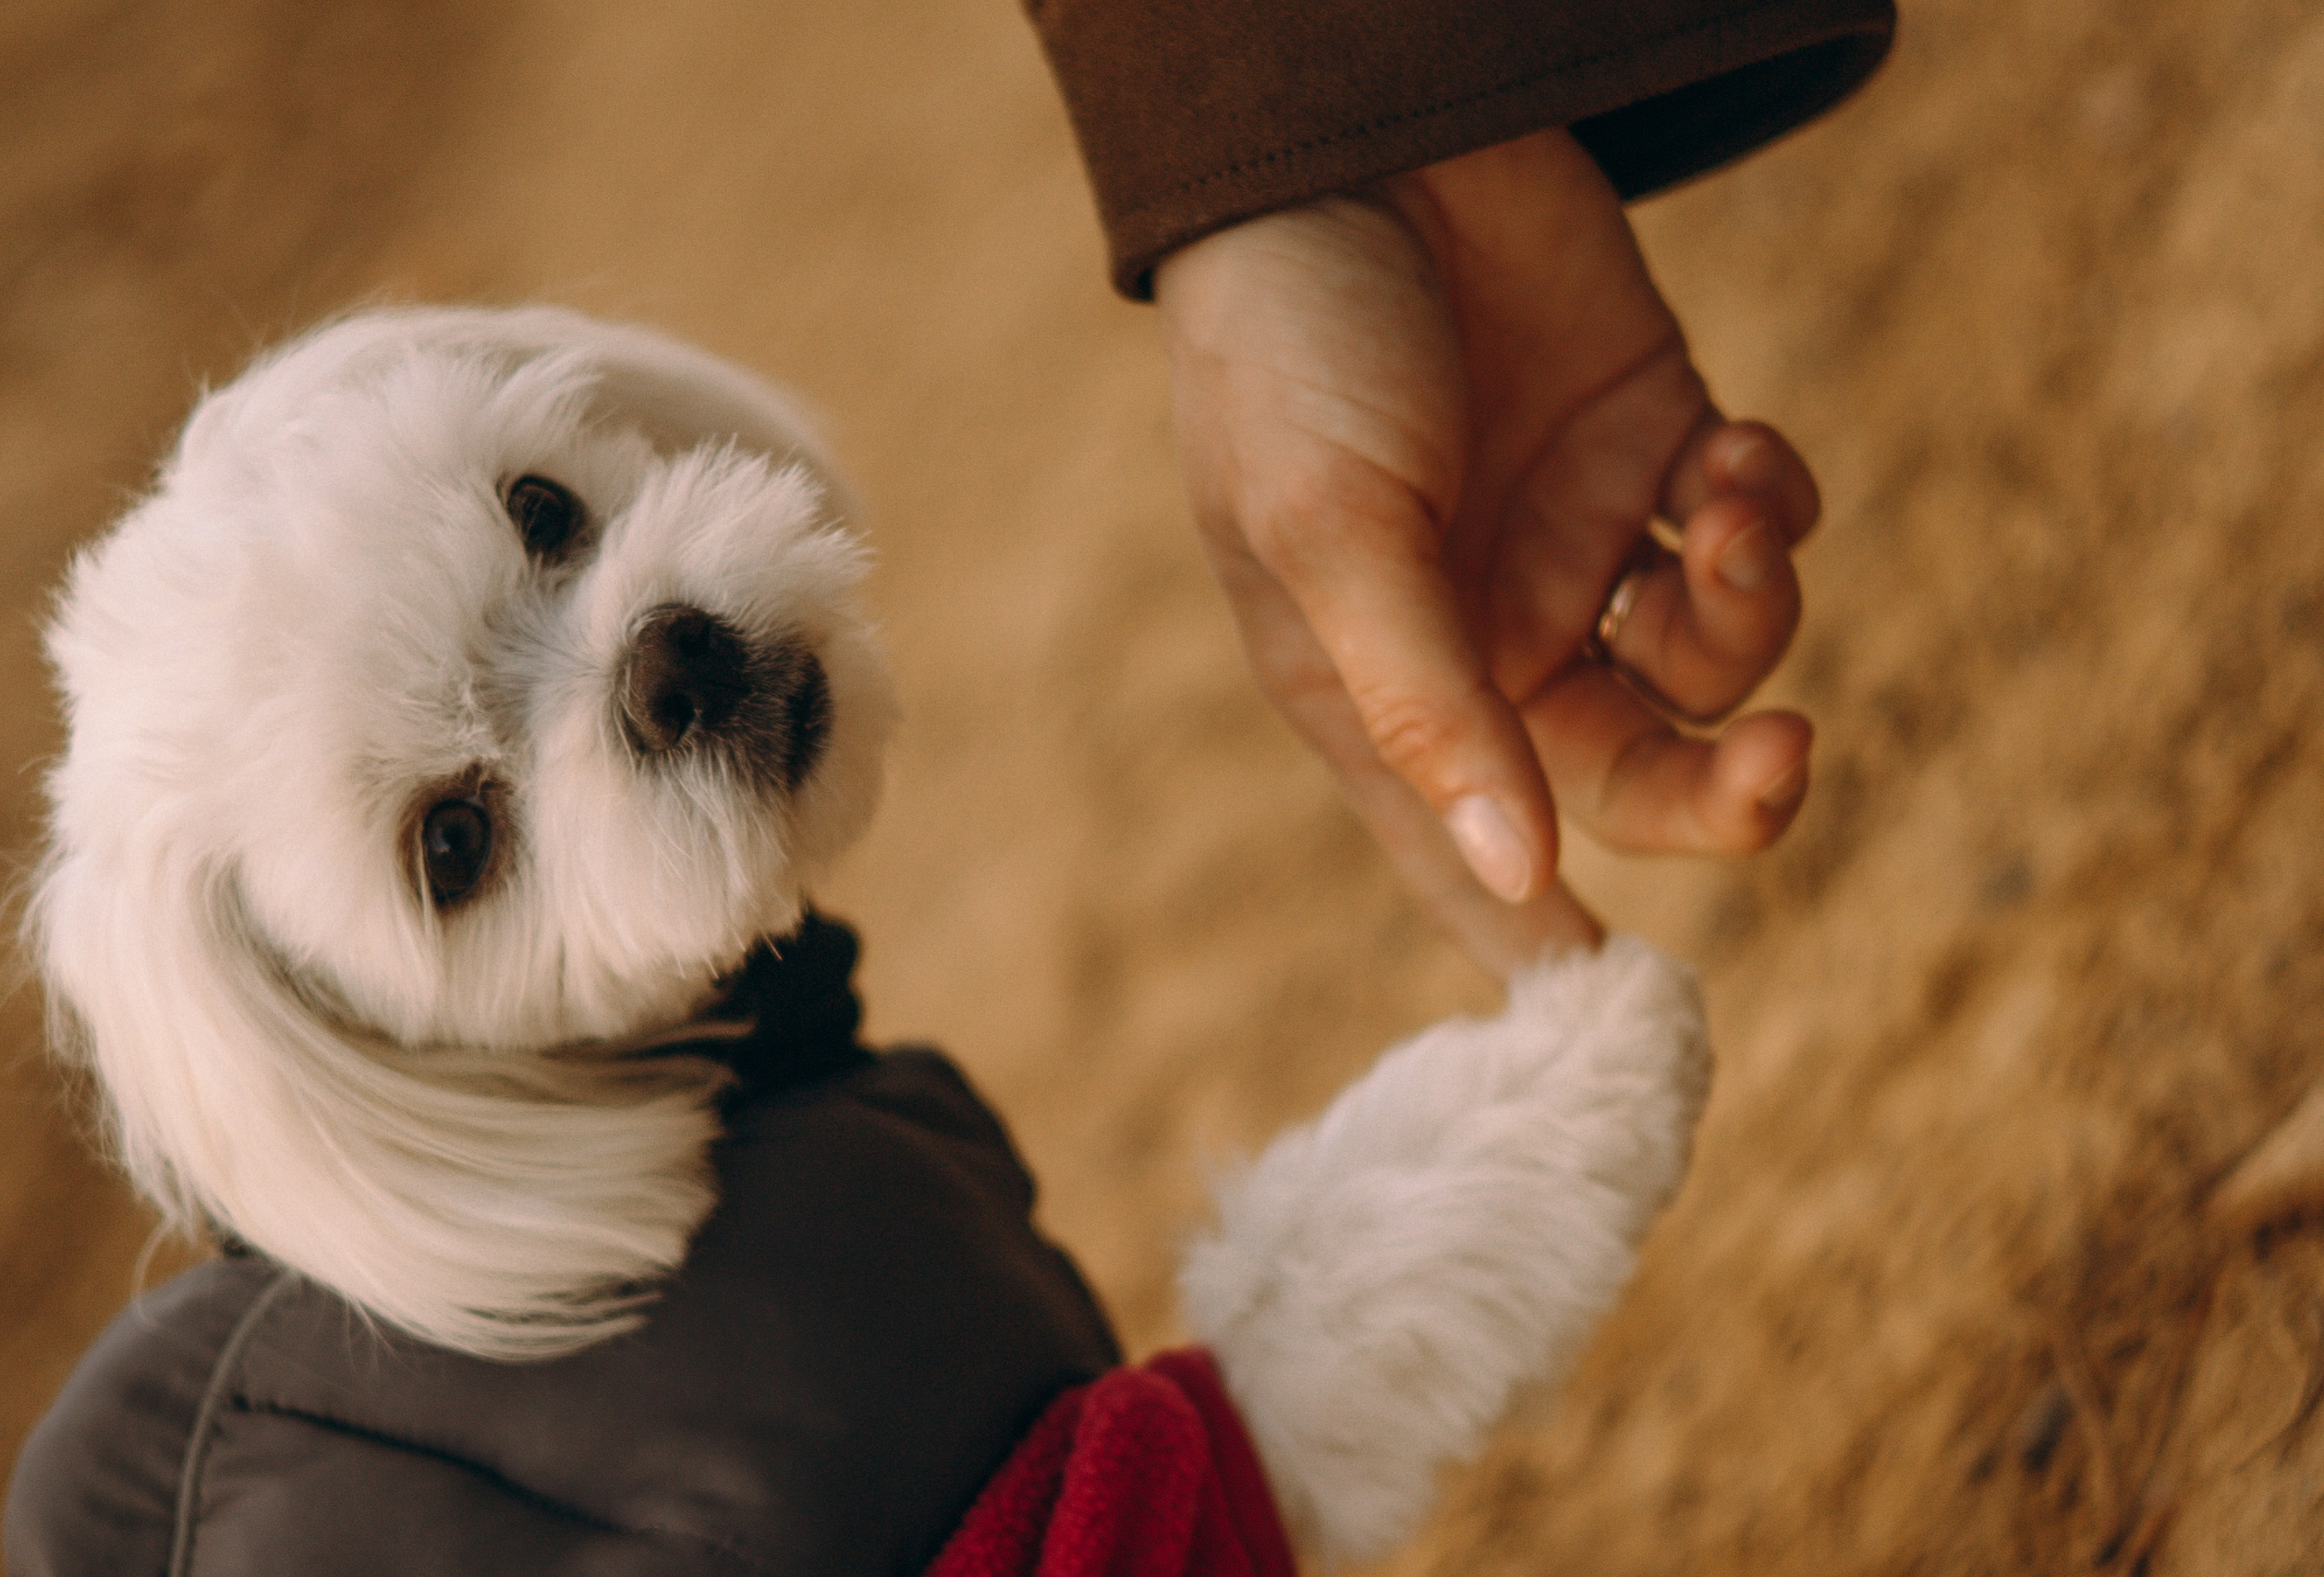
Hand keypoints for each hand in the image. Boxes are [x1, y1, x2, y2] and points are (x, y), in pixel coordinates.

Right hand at [1155, 129, 1816, 976]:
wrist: (1353, 136)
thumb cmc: (1290, 345)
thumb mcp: (1330, 533)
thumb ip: (1428, 704)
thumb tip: (1520, 877)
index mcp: (1383, 689)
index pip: (1473, 860)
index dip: (1548, 951)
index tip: (1633, 1029)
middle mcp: (1490, 639)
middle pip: (1637, 779)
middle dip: (1721, 792)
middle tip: (1778, 765)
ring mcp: (1579, 542)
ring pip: (1715, 661)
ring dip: (1751, 609)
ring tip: (1724, 505)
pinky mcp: (1654, 444)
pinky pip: (1751, 530)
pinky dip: (1772, 510)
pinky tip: (1734, 457)